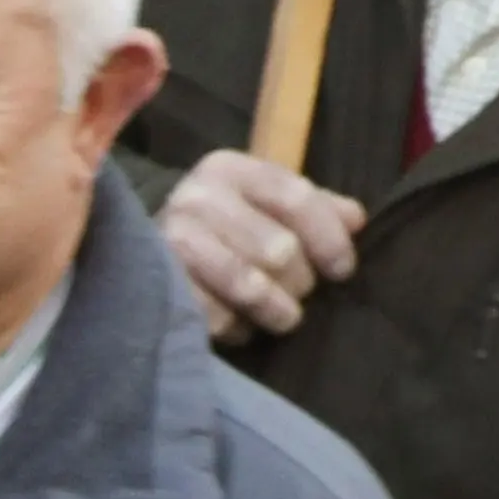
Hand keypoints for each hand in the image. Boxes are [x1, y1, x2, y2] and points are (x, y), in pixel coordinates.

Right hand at [159, 148, 366, 342]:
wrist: (143, 252)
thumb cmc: (224, 227)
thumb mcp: (265, 204)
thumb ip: (314, 207)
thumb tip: (356, 221)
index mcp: (228, 169)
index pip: (294, 197)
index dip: (328, 237)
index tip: (343, 269)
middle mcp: (197, 198)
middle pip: (278, 248)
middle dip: (301, 280)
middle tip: (301, 291)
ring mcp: (174, 243)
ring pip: (251, 286)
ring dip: (278, 310)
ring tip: (284, 316)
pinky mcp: (163, 287)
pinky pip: (220, 318)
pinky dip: (240, 328)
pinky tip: (242, 323)